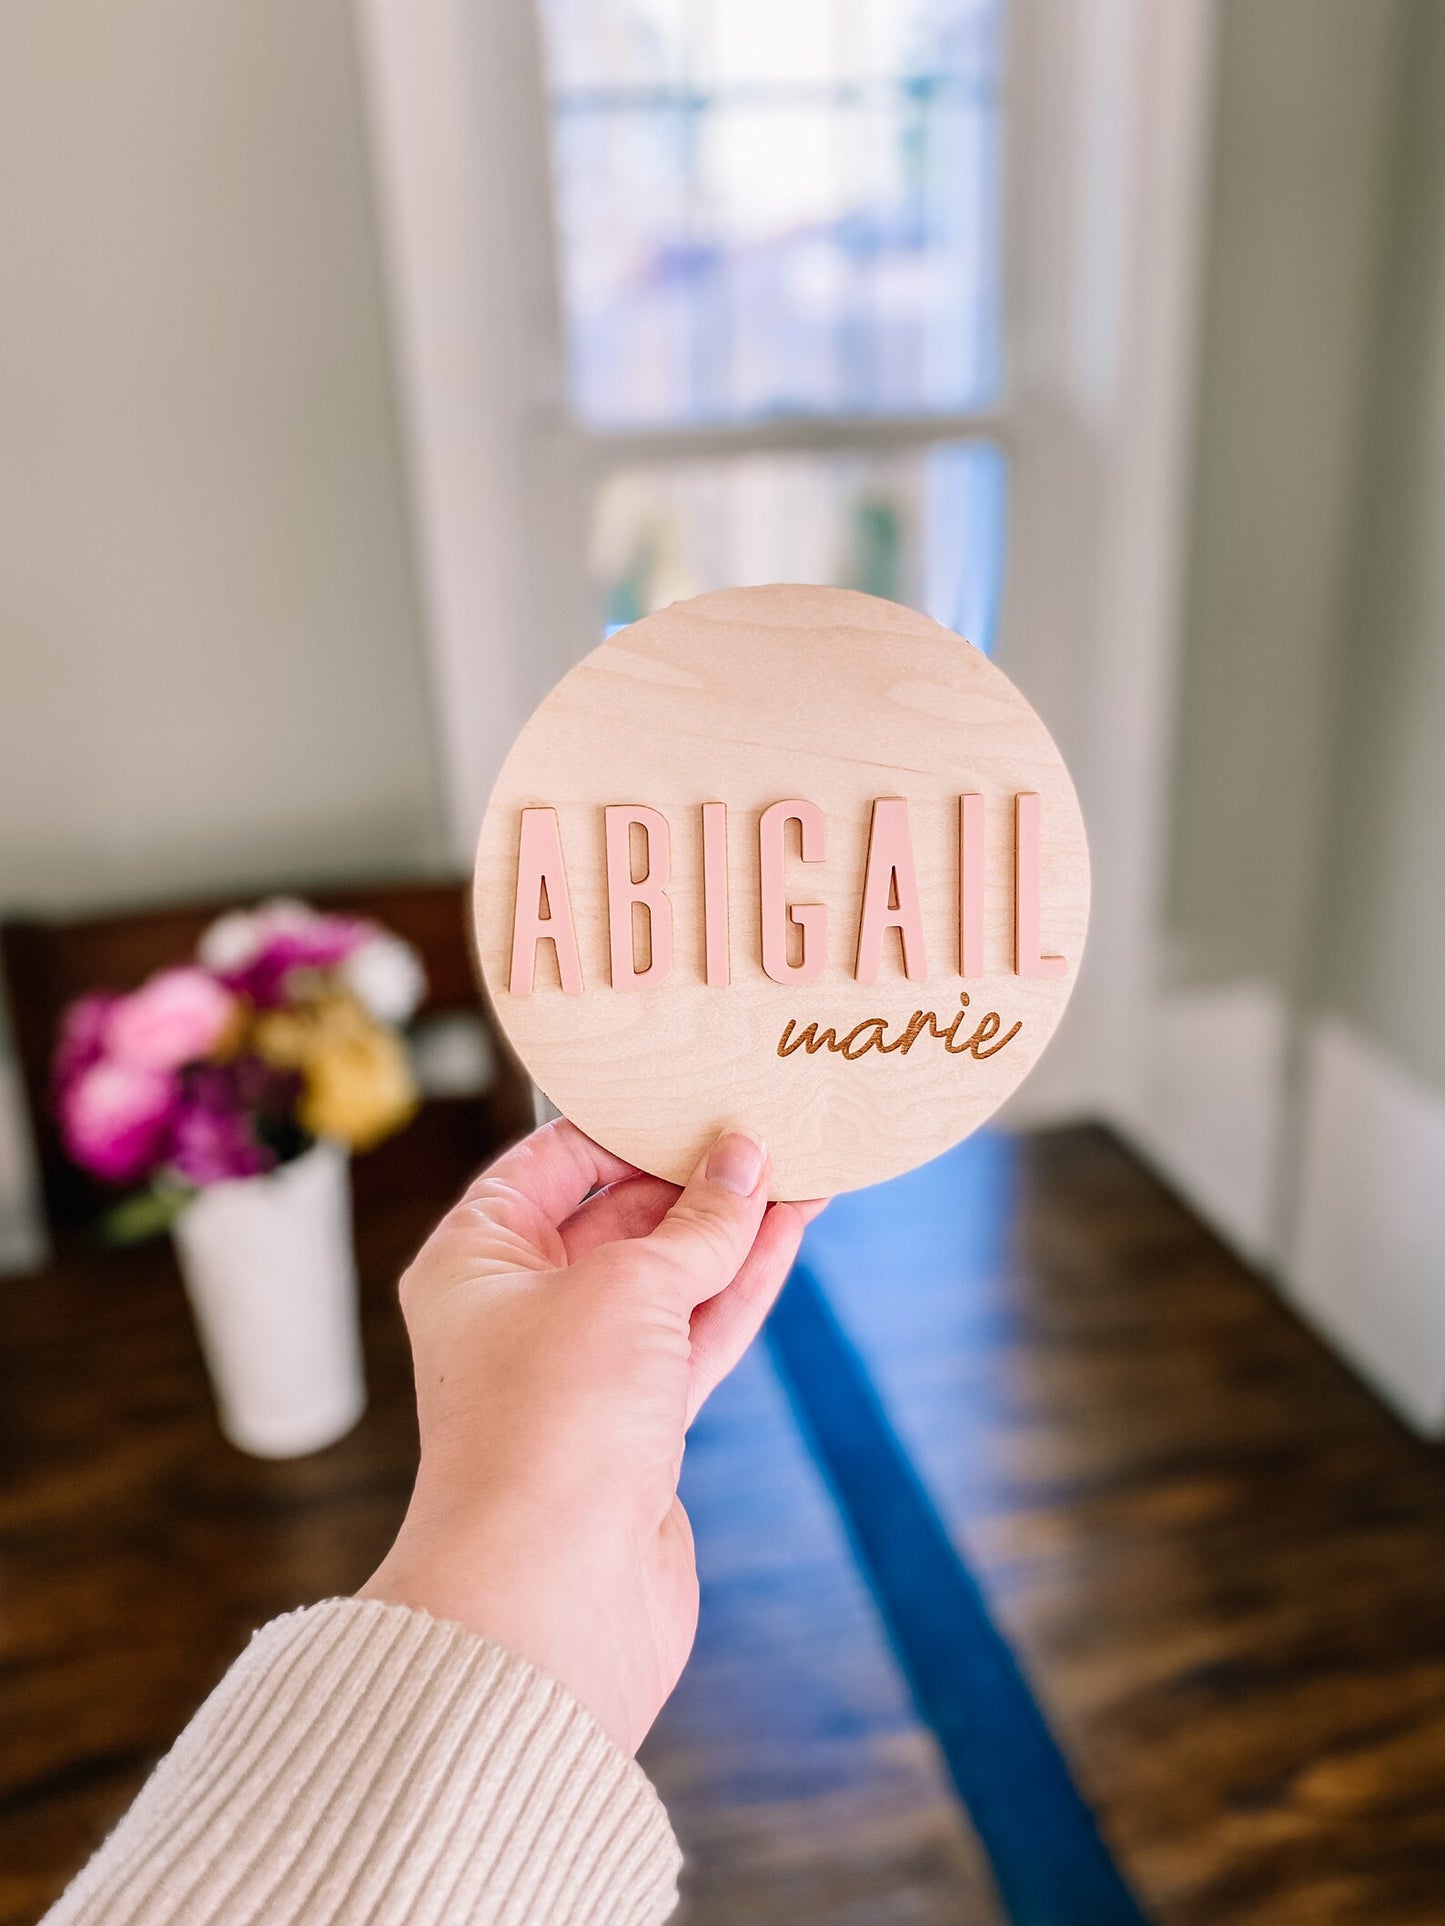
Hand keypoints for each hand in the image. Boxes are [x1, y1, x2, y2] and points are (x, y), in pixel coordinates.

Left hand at [358, 1119, 821, 1753]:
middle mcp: (521, 1311)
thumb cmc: (551, 1426)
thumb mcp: (626, 1289)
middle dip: (691, 1174)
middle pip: (616, 1217)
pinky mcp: (639, 1427)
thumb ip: (695, 1223)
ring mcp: (584, 1371)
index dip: (620, 1123)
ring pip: (670, 1277)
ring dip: (734, 1226)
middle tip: (766, 1119)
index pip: (548, 1162)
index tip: (690, 1088)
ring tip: (801, 1163)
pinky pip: (696, 1333)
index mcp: (475, 1262)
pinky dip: (743, 1284)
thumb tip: (745, 1160)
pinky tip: (791, 1231)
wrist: (551, 1600)